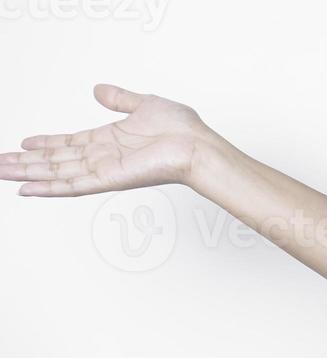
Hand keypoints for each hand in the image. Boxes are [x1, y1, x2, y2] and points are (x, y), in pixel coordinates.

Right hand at [1, 83, 218, 196]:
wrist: (198, 146)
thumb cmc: (183, 130)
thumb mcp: (144, 104)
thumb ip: (119, 99)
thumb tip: (99, 90)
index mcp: (109, 140)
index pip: (69, 143)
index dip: (45, 143)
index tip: (23, 144)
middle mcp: (103, 157)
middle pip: (55, 160)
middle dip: (26, 162)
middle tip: (0, 164)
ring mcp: (104, 170)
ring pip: (56, 173)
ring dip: (26, 173)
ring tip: (1, 173)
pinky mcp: (108, 180)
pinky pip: (72, 185)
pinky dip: (48, 188)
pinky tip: (25, 189)